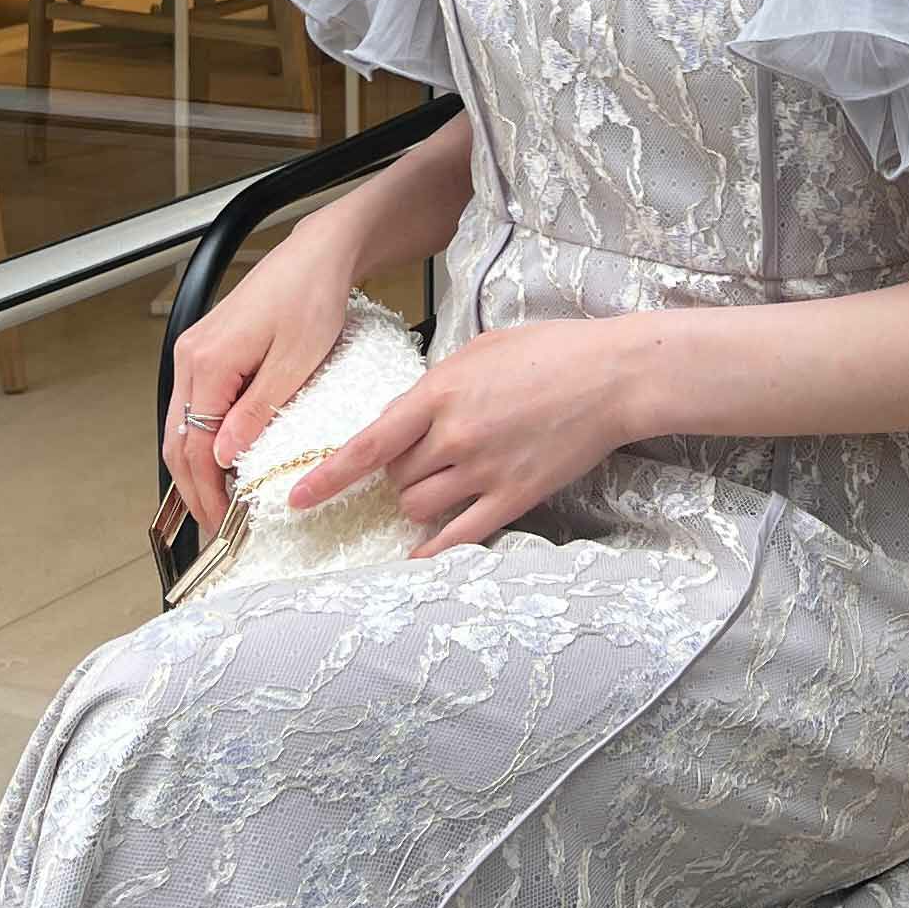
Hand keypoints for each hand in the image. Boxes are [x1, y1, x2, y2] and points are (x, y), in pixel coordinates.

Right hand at [161, 217, 357, 543]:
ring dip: (194, 467)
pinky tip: (219, 461)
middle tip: (214, 527)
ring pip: (181, 424)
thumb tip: (224, 457)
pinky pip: (194, 404)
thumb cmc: (312, 298)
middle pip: (178, 438)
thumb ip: (256, 412)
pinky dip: (201, 439)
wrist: (317, 255)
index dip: (207, 490)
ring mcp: (195, 351)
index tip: (224, 523)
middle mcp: (191, 356)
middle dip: (193, 488)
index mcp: (208, 362)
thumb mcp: (295, 363)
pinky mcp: (208, 349)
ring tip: (216, 503)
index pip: (195, 444)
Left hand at [286, 319, 642, 557]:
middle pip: (393, 477)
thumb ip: (436, 387)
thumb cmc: (549, 352)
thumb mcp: (478, 351)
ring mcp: (485, 471)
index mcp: (439, 393)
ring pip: (418, 507)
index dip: (327, 476)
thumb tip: (404, 418)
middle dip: (394, 471)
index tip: (296, 498)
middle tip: (418, 456)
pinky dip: (433, 550)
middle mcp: (455, 436)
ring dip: (415, 500)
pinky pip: (460, 537)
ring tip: (439, 480)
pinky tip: (418, 556)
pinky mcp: (515, 497)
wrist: (612, 375)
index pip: (367, 444)